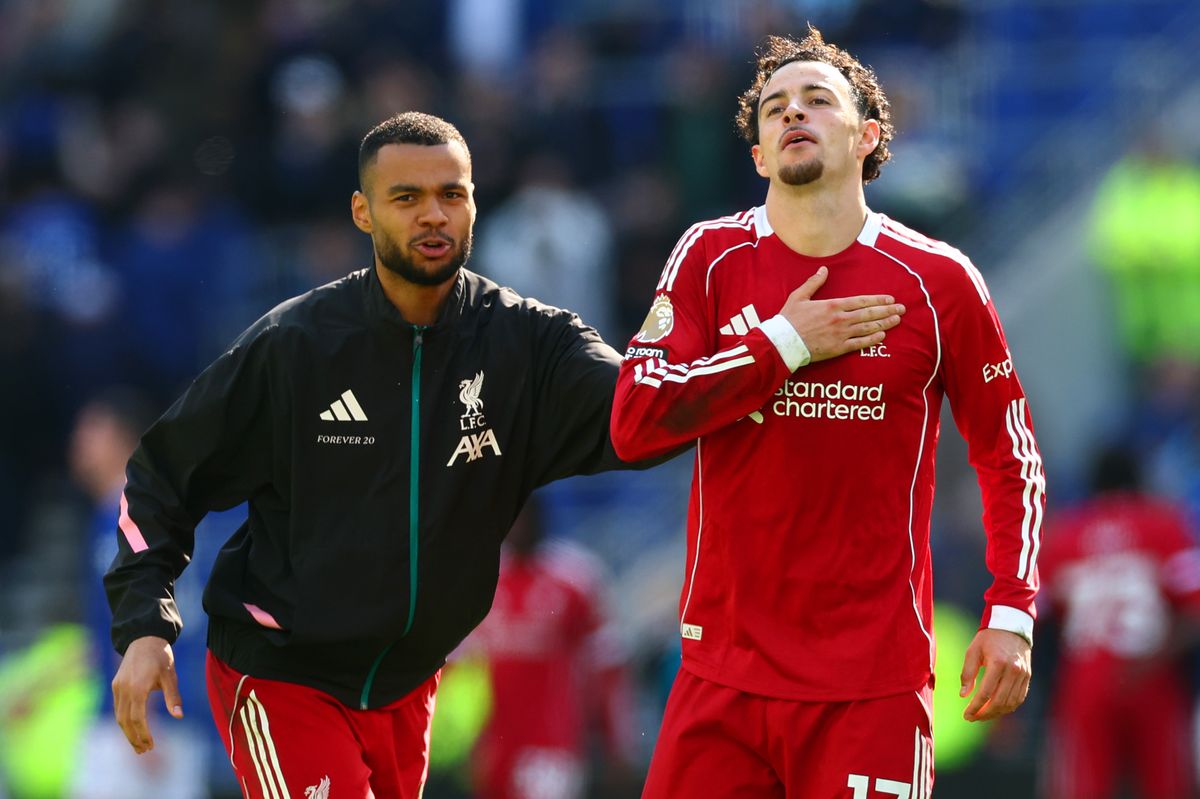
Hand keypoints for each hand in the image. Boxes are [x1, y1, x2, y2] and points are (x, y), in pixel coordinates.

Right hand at [111, 636, 183, 753]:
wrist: (144, 637)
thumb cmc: (161, 657)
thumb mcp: (170, 676)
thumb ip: (173, 696)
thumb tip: (178, 716)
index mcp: (137, 687)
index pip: (137, 718)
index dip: (143, 734)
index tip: (151, 745)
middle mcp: (124, 689)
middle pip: (125, 721)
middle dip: (134, 738)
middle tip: (144, 751)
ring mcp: (117, 687)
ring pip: (119, 716)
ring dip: (127, 732)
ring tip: (138, 745)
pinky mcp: (116, 685)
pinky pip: (117, 708)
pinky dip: (124, 721)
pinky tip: (132, 728)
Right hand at [780, 267, 904, 361]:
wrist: (783, 342)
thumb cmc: (788, 319)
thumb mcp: (799, 296)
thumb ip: (813, 283)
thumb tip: (823, 269)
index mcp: (833, 305)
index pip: (861, 301)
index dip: (877, 300)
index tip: (890, 299)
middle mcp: (841, 319)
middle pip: (869, 314)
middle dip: (887, 311)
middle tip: (902, 309)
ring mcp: (841, 334)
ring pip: (868, 328)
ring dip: (885, 323)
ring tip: (896, 320)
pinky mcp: (838, 348)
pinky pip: (860, 343)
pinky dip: (872, 339)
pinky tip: (882, 336)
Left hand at [960, 628, 1031, 721]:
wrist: (1011, 626)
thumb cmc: (988, 638)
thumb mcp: (973, 651)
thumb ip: (967, 673)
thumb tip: (963, 695)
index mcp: (998, 663)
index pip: (986, 693)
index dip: (975, 707)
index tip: (966, 715)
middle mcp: (1013, 671)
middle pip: (1000, 702)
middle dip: (985, 714)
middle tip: (972, 718)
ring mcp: (1023, 675)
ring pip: (1011, 703)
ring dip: (996, 713)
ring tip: (982, 715)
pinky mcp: (1028, 677)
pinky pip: (1019, 698)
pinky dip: (1008, 707)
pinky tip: (996, 709)